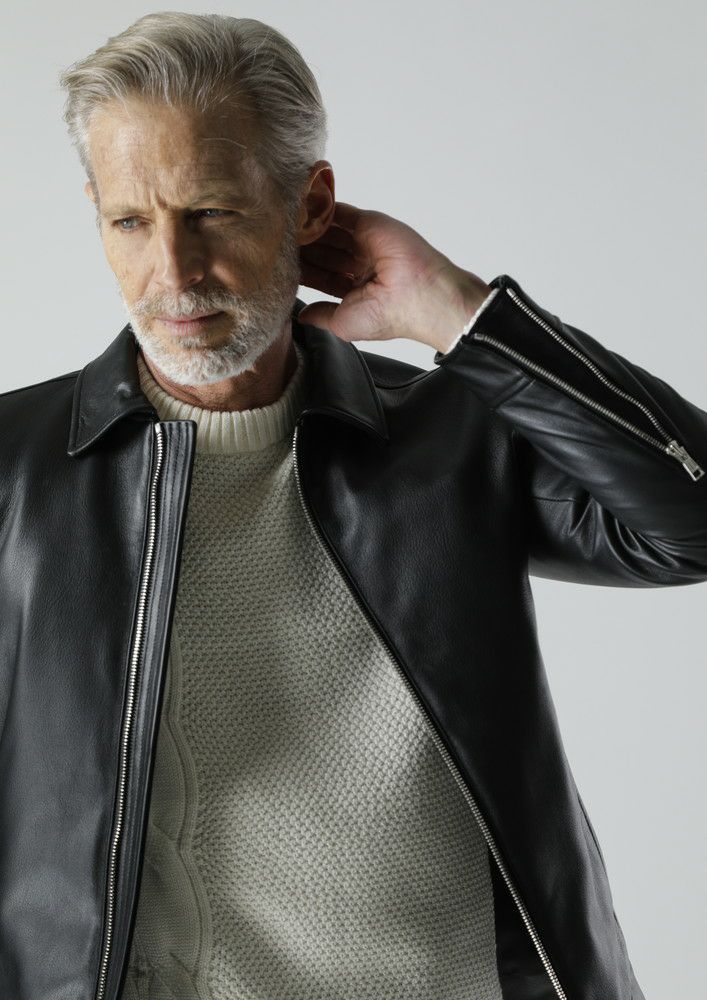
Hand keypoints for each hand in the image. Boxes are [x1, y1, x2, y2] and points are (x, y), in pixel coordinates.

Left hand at [297, 201, 490, 352]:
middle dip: (301, 248)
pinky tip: (299, 208)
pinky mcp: (369, 222)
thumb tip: (301, 315)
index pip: (322, 275)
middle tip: (273, 242)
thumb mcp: (342, 324)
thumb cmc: (387, 316)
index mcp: (357, 288)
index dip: (302, 270)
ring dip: (306, 229)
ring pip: (328, 231)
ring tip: (279, 225)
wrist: (419, 296)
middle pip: (323, 251)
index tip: (278, 266)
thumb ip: (321, 315)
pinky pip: (341, 212)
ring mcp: (365, 241)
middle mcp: (360, 263)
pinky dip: (321, 209)